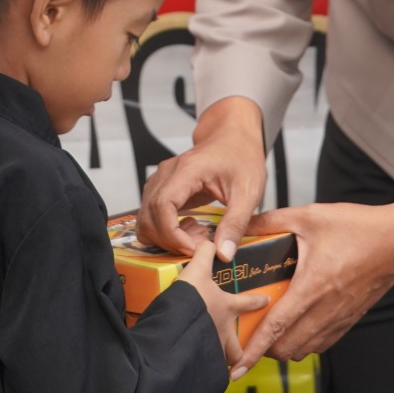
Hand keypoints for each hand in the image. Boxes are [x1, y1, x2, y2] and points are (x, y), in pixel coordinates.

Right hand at [138, 98, 265, 260]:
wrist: (234, 138)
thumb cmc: (241, 157)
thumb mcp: (248, 192)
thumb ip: (236, 223)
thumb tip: (223, 254)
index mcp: (187, 170)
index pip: (162, 206)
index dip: (172, 234)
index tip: (194, 249)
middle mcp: (167, 173)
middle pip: (148, 215)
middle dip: (169, 240)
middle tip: (198, 248)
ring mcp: (161, 180)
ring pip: (145, 218)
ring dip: (165, 237)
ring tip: (196, 238)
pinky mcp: (162, 188)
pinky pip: (151, 215)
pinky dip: (164, 230)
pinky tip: (189, 230)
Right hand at [177, 239, 268, 371]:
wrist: (175, 326)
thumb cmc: (191, 300)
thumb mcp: (196, 270)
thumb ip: (204, 253)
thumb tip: (209, 240)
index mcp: (226, 308)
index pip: (248, 303)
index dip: (258, 301)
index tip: (267, 300)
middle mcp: (222, 331)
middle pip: (237, 346)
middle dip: (241, 349)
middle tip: (241, 349)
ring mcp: (210, 348)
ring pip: (220, 360)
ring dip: (220, 359)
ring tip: (217, 360)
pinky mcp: (195, 361)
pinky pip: (203, 369)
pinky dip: (202, 368)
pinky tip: (197, 367)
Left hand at [230, 195, 393, 377]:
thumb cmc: (360, 227)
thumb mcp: (311, 216)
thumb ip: (273, 220)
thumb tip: (243, 224)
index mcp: (313, 286)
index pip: (276, 327)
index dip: (254, 349)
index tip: (238, 365)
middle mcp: (326, 308)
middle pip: (287, 347)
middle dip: (265, 348)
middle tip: (251, 334)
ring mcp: (340, 317)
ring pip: (305, 349)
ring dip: (285, 345)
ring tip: (273, 330)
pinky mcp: (350, 318)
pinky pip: (323, 343)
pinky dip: (306, 341)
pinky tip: (300, 324)